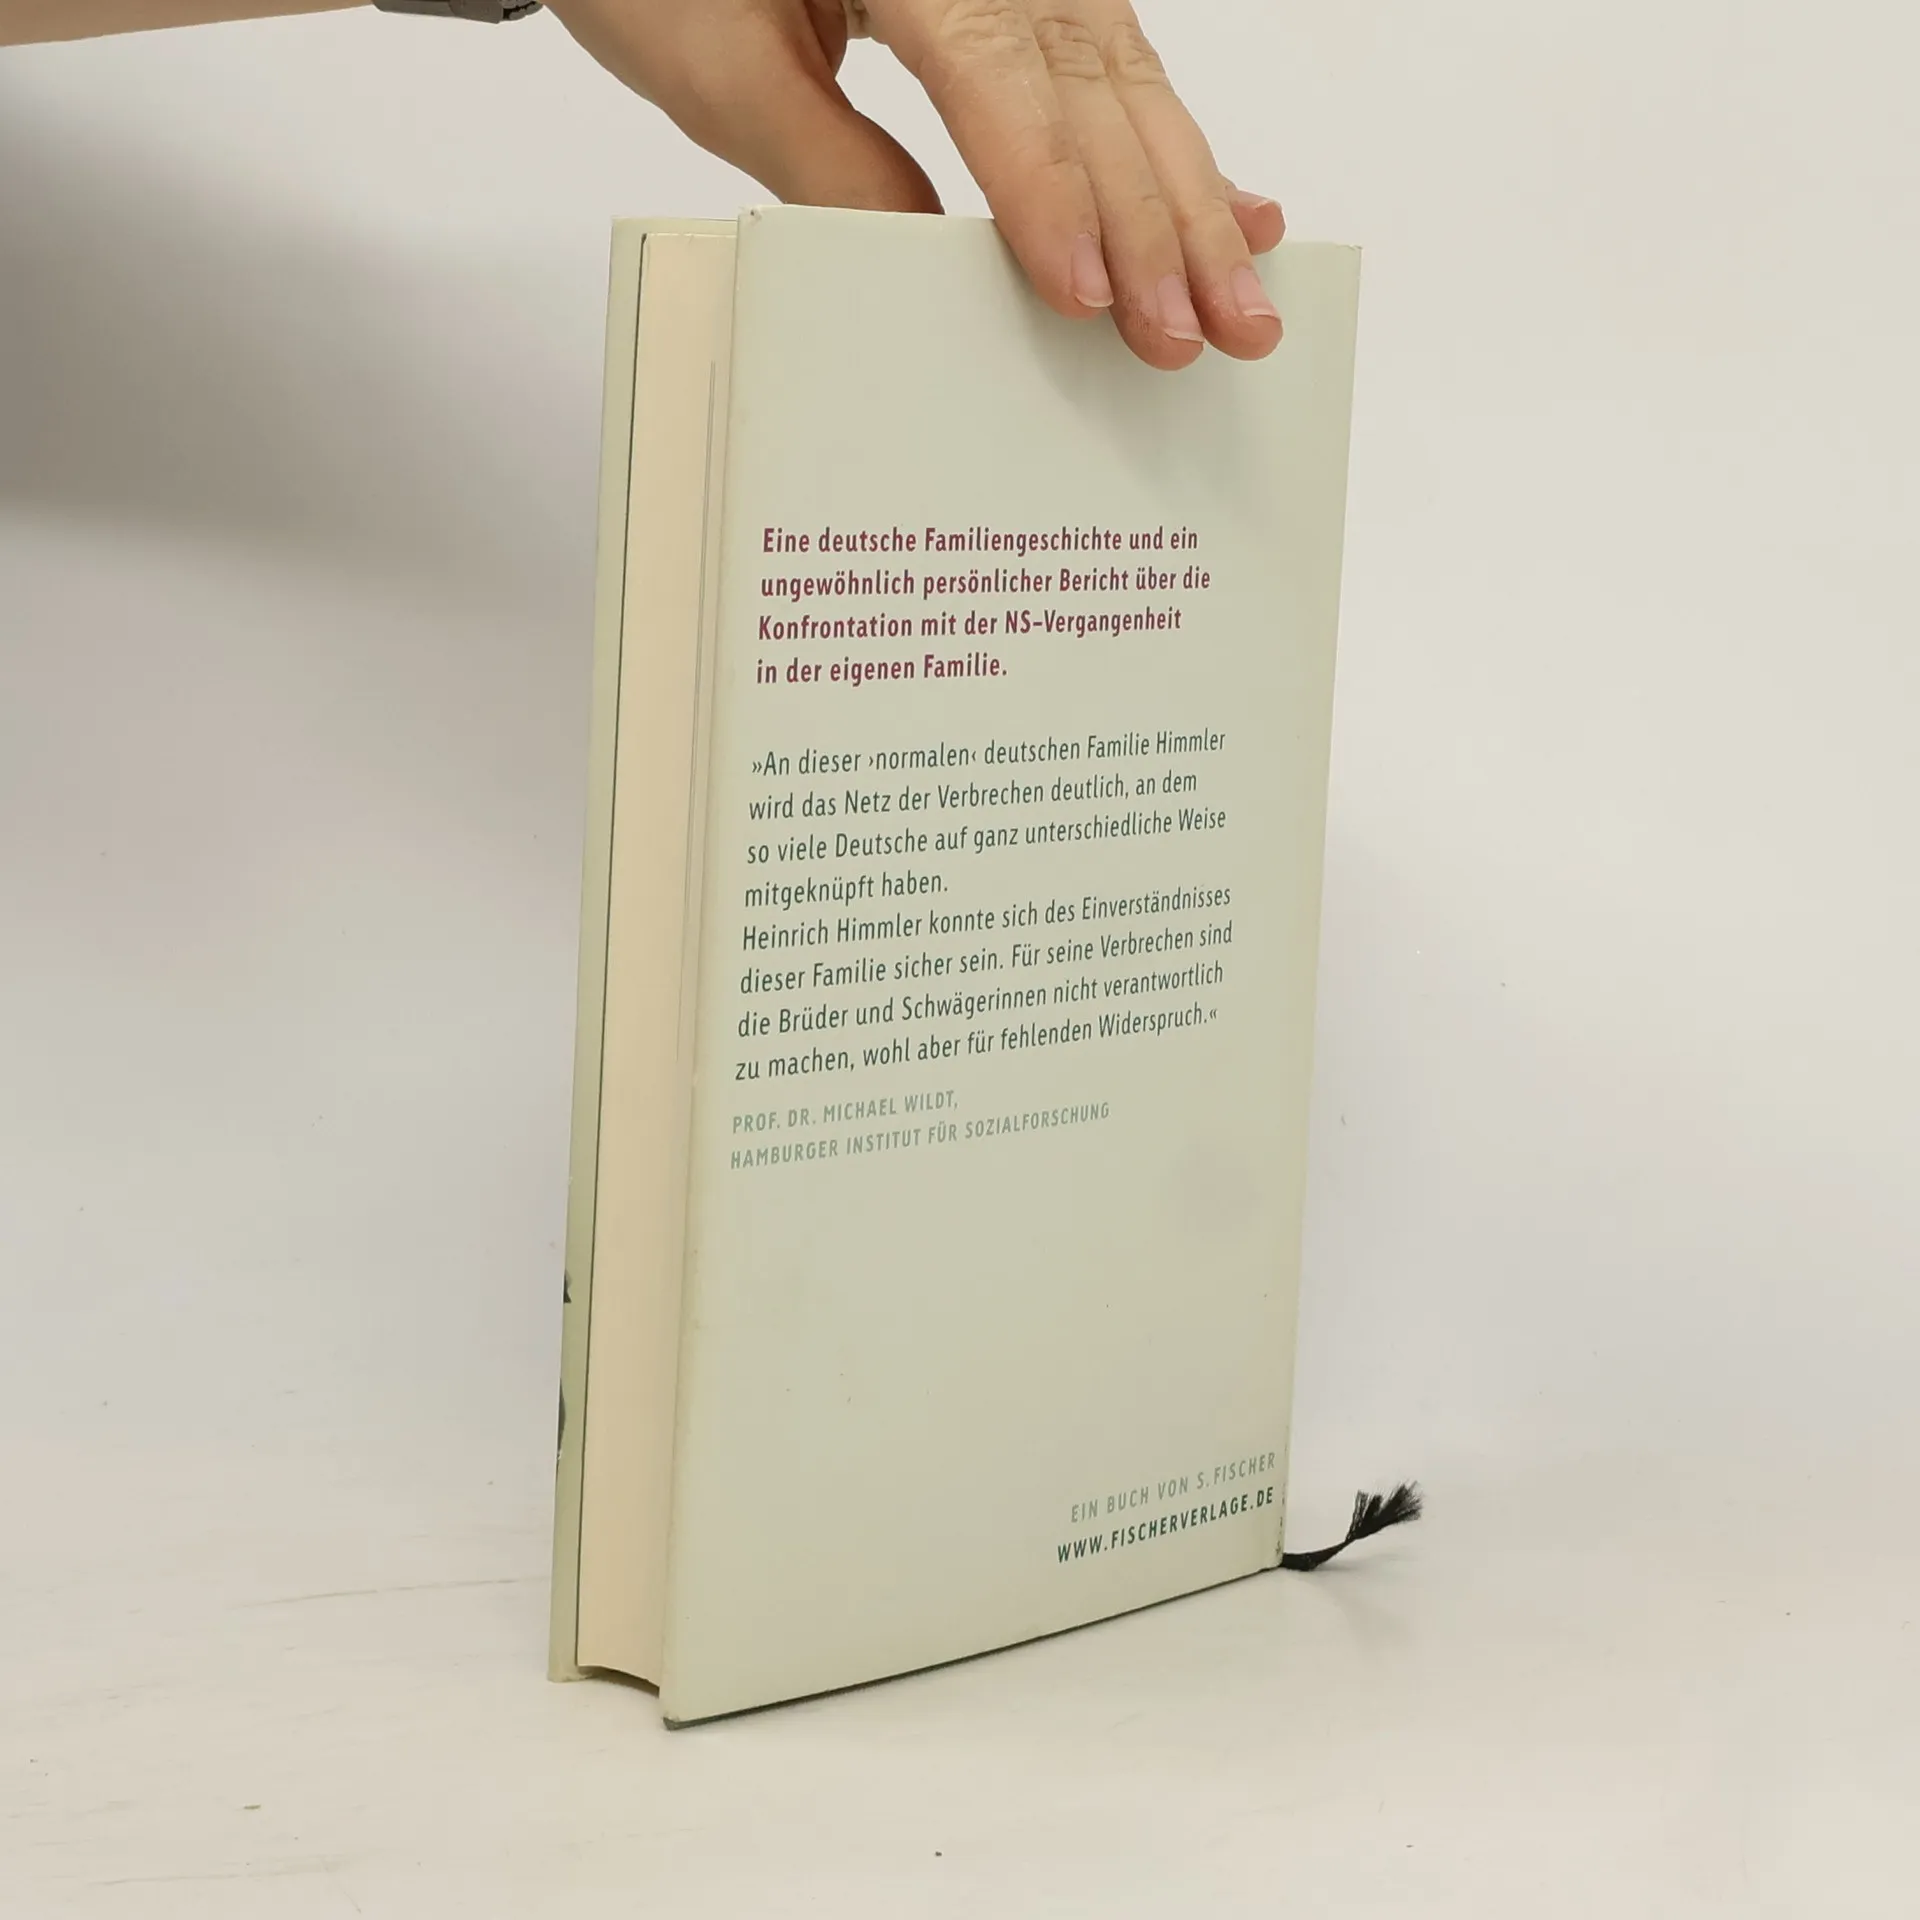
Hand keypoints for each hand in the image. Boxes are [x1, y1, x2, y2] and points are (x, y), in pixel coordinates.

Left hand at [544, 0, 1284, 369]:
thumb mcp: (719, 66)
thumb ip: (830, 162)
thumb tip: (936, 271)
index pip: (998, 68)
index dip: (1050, 188)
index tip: (1088, 295)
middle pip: (1091, 80)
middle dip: (1158, 217)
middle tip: (1208, 332)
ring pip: (1127, 78)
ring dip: (1190, 199)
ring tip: (1239, 302)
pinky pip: (1115, 66)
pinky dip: (1170, 148)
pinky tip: (1238, 206)